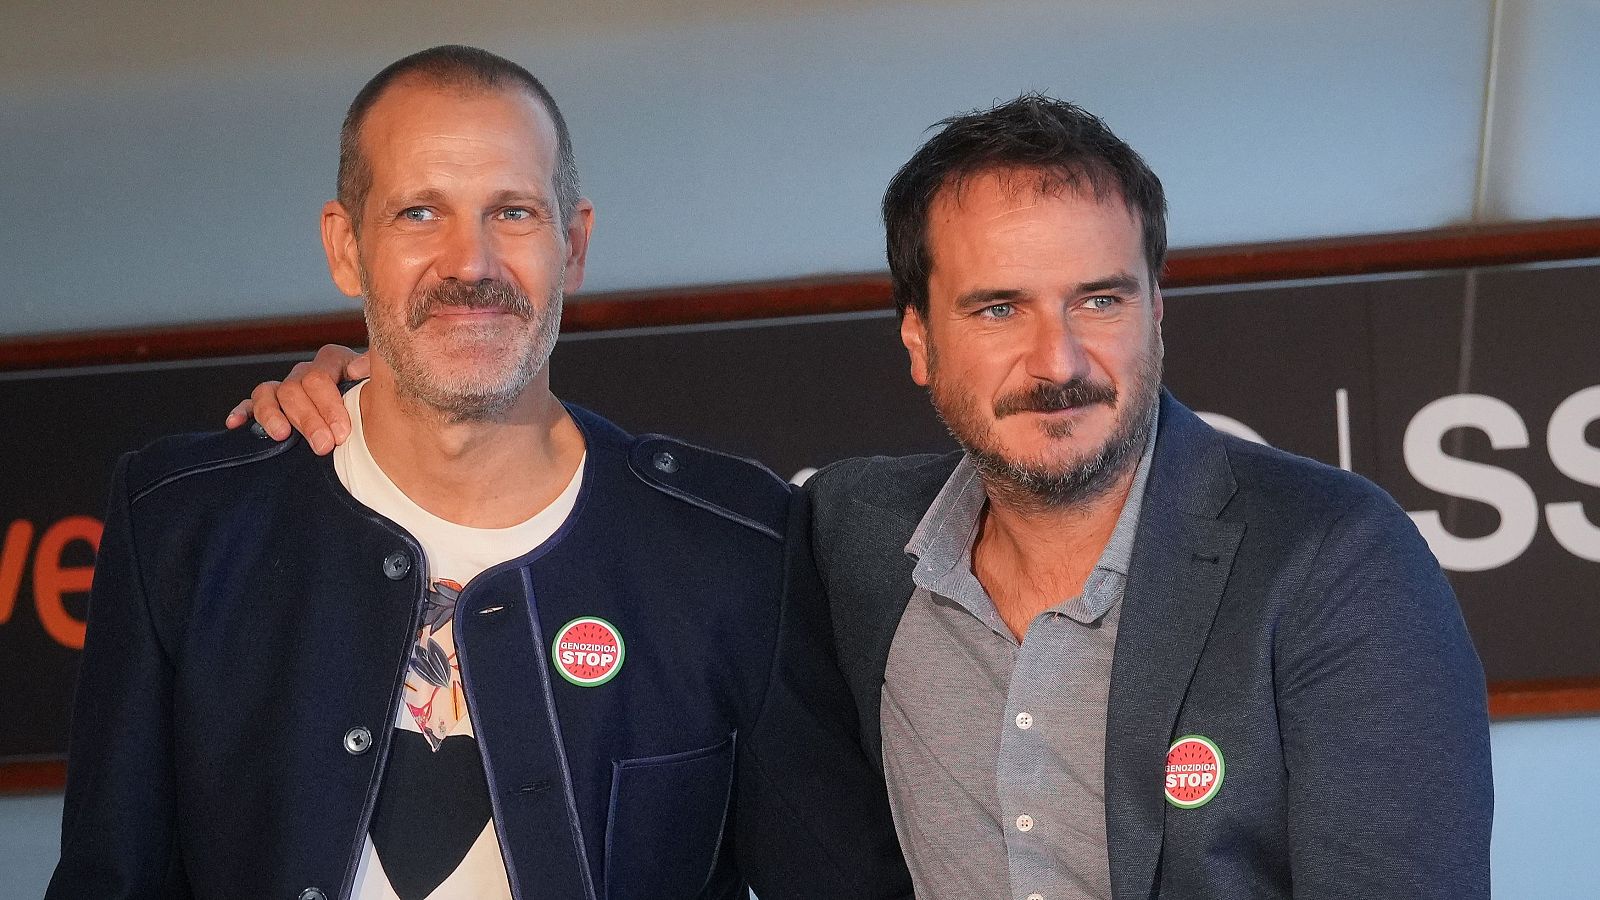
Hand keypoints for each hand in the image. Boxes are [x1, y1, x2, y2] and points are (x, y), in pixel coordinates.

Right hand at [224, 344, 369, 454]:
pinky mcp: (270, 405)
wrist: (375, 415)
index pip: (321, 376)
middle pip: (295, 389)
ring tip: (282, 436)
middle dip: (309, 419)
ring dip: (273, 415)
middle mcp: (306, 373)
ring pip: (269, 393)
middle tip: (324, 445)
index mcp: (333, 362)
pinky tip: (235, 424)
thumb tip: (357, 371)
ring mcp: (286, 388)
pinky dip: (243, 412)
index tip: (342, 432)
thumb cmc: (378, 401)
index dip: (329, 405)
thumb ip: (372, 372)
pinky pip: (250, 404)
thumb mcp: (380, 384)